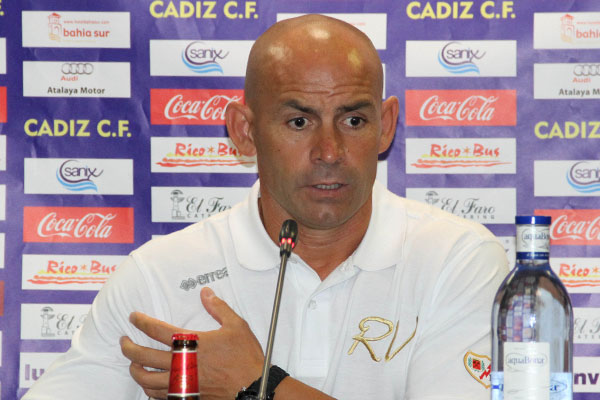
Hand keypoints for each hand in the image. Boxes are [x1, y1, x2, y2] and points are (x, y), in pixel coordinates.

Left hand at [121, 287, 263, 399]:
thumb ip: (218, 308)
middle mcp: (181, 364)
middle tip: (124, 341)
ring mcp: (181, 383)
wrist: (253, 387)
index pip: (157, 330)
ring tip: (132, 364)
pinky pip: (158, 397)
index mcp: (191, 344)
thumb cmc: (245, 357)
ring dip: (135, 370)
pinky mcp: (186, 397)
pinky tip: (150, 385)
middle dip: (128, 347)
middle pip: (143, 356)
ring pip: (146, 380)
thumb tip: (205, 293)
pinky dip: (149, 390)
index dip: (141, 322)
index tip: (133, 317)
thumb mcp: (236, 326)